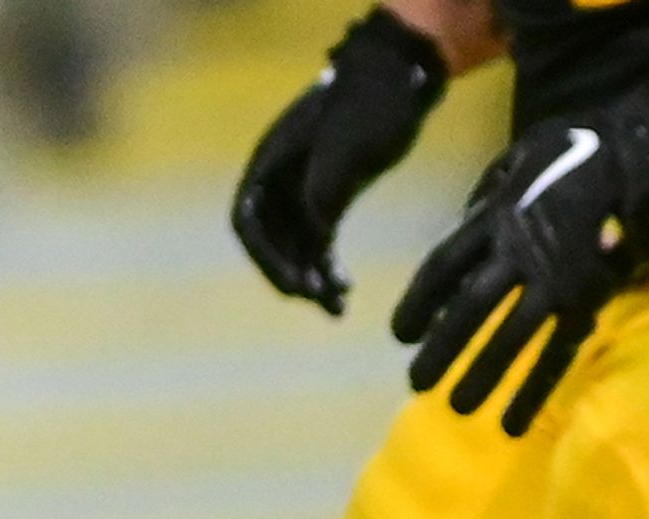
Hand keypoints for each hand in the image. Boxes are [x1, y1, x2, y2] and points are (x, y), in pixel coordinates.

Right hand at [232, 7, 450, 313]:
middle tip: (316, 301)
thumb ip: (325, 186)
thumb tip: (315, 228)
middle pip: (270, 239)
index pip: (248, 220)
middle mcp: (280, 178)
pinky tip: (344, 290)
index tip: (293, 288)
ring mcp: (303, 187)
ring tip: (337, 308)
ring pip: (296, 245)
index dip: (265, 258)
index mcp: (271, 161)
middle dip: (289, 273)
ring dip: (311, 277)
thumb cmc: (371, 106)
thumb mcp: (349, 146)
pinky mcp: (329, 195)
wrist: (399, 81)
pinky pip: (318, 240)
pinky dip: (328, 267)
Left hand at [392, 83, 648, 435]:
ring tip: (457, 408)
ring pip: (505, 339)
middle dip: (440, 348)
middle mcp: (515, 253)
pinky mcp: (586, 303)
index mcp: (496, 216)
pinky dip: (531, 391)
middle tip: (417, 383)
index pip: (443, 266)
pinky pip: (553, 354)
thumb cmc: (588, 145)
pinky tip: (512, 422)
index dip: (419, 301)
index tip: (400, 333)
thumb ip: (494, 190)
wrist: (644, 154)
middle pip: (466, 309)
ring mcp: (551, 281)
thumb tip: (471, 217)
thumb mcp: (524, 154)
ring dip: (480, 377)